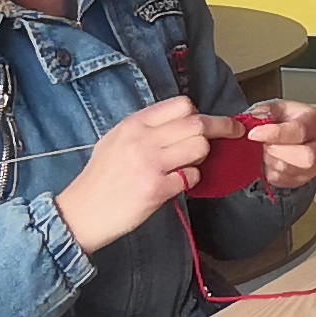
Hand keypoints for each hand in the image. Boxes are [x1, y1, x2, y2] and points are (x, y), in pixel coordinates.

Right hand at [62, 96, 212, 250]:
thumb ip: (146, 128)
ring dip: (202, 157)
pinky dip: (190, 180)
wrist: (83, 211)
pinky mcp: (156, 189)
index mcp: (134, 124)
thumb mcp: (117, 139)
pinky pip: (191, 177)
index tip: (210, 122)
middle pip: (197, 124)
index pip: (181, 105)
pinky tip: (176, 184)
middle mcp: (143, 139)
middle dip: (220, 129)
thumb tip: (181, 122)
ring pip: (200, 148)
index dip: (200, 113)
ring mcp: (150, 164)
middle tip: (232, 134)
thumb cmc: (101, 177)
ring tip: (188, 164)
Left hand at [241, 96, 315, 189]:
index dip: (275, 134)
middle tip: (263, 145)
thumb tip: (257, 120)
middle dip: (278, 152)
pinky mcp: (305, 179)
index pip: (300, 131)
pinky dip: (270, 172)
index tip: (253, 134)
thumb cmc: (287, 120)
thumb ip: (266, 112)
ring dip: (271, 161)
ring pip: (291, 171)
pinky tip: (269, 160)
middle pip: (306, 157)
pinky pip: (284, 181)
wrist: (290, 135)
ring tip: (265, 150)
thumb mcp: (277, 108)